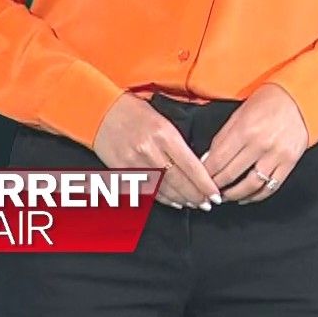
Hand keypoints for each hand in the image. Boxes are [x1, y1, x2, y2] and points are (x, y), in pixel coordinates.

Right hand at [92, 93, 222, 210]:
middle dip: (196, 196)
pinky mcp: (122, 171)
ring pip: (163, 189)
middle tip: (208, 204)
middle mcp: (150, 150)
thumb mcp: (165, 120)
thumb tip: (199, 164)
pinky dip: (163, 198)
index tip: (215, 194)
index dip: (205, 184)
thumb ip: (180, 142)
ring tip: (195, 204)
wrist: (102, 112)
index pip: (191, 166)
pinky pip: (146, 190)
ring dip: (181, 200)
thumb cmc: (136, 112)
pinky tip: (174, 202)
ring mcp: (134, 163)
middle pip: (178, 182)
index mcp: (164, 134)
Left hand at [200, 83, 309, 204]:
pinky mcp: (289, 162)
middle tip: (208, 191)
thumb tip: (208, 160)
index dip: (205, 174)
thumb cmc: (268, 102)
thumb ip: (223, 137)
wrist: (300, 98)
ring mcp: (276, 155)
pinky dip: (256, 196)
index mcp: (245, 129)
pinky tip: (246, 196)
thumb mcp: (240, 114)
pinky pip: (270, 186)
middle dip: (215, 186)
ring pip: (250, 185)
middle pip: (230, 175)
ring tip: (225, 196)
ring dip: (234, 195)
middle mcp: (260, 144)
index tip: (199, 179)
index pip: (218, 160)